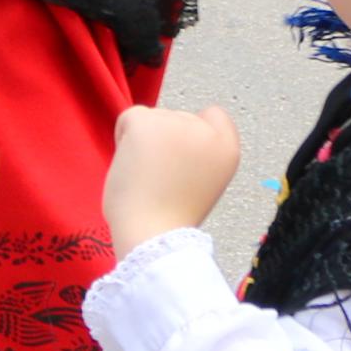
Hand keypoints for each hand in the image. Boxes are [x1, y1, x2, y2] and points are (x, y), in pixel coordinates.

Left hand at [103, 103, 244, 255]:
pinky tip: (131, 165)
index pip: (214, 116)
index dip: (193, 133)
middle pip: (177, 118)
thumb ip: (198, 155)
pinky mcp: (146, 122)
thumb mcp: (204, 181)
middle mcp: (207, 132)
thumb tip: (171, 138)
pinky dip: (123, 138)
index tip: (184, 159)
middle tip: (162, 179)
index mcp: (228, 148)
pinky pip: (128, 117)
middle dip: (165, 142)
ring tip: (147, 177)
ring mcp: (177, 122)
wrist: (153, 235)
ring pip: (152, 119)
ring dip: (143, 143)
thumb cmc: (172, 217)